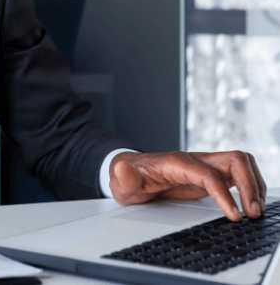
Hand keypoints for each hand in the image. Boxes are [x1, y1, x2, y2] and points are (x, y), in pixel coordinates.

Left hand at [109, 151, 266, 221]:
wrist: (130, 173)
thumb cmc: (129, 178)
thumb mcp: (121, 182)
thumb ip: (123, 177)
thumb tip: (122, 169)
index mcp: (175, 162)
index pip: (207, 174)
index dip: (224, 193)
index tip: (234, 215)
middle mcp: (194, 160)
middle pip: (233, 160)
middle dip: (249, 185)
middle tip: (252, 213)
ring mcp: (204, 166)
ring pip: (240, 163)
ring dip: (254, 185)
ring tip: (255, 212)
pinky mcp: (209, 174)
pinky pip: (238, 174)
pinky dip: (250, 187)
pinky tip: (250, 205)